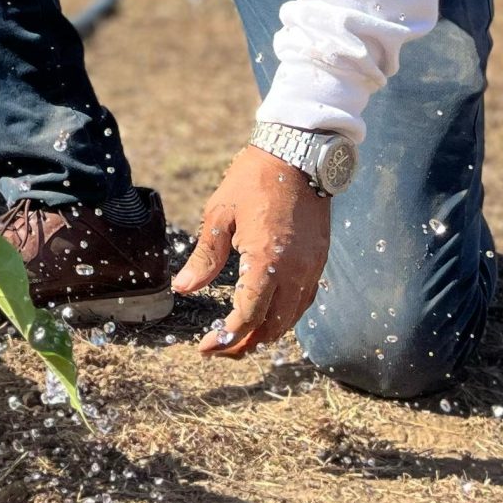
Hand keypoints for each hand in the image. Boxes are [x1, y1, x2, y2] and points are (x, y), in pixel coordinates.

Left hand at [171, 145, 331, 358]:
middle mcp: (295, 271)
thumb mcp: (220, 215)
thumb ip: (205, 257)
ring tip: (239, 338)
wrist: (298, 155)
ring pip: (291, 319)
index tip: (205, 348)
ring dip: (266, 334)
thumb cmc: (253, 180)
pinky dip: (285, 317)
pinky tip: (267, 316)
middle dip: (245, 344)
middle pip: (272, 327)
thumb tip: (183, 288)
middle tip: (218, 347)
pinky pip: (304, 301)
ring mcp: (311, 267)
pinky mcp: (319, 261)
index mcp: (267, 260)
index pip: (248, 316)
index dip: (226, 338)